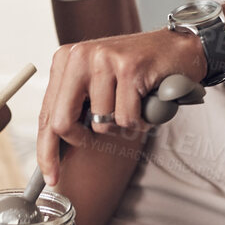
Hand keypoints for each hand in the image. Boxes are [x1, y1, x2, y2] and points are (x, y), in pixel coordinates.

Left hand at [37, 28, 204, 185]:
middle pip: (62, 122)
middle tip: (98, 138)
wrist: (177, 49)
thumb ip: (74, 107)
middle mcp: (79, 56)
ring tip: (132, 102)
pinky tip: (145, 100)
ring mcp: (103, 60)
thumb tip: (55, 149)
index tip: (51, 176)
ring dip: (121, 123)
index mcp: (66, 60)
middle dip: (82, 140)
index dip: (46, 150)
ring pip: (100, 123)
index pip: (46, 113)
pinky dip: (139, 119)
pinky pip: (126, 118)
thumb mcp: (97, 83)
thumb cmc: (137, 71)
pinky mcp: (128, 68)